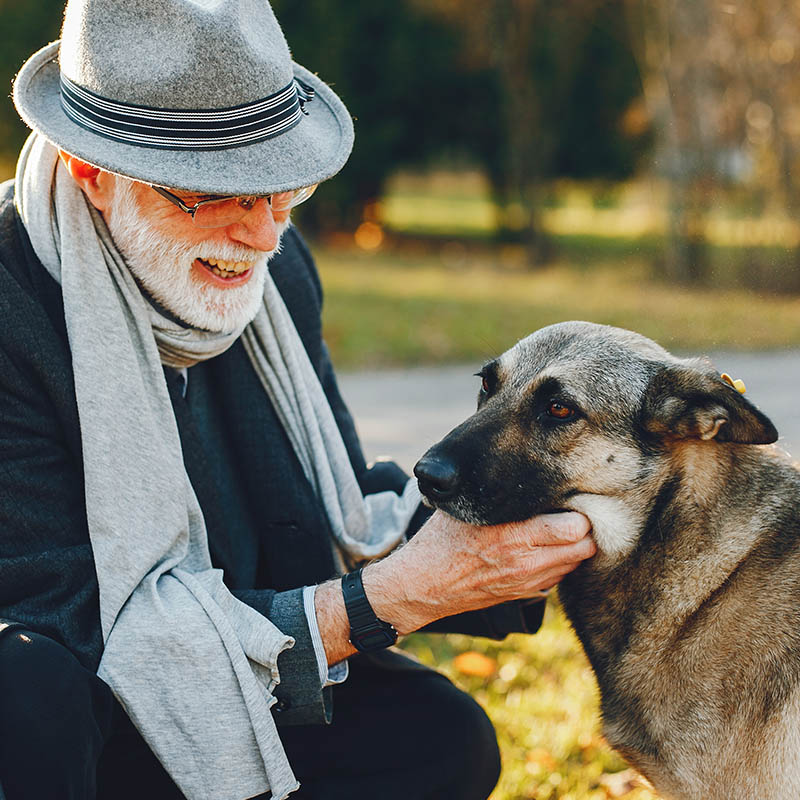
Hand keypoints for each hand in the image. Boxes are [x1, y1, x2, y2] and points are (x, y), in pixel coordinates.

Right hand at [363, 509, 594, 634]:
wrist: (422, 585)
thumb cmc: (440, 540)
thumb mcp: (465, 509)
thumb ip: (495, 493)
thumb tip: (516, 466)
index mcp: (513, 535)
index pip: (575, 527)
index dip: (579, 510)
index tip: (570, 497)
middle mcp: (526, 561)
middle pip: (584, 547)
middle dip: (584, 529)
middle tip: (572, 513)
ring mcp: (527, 582)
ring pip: (576, 563)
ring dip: (574, 547)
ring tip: (560, 530)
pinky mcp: (524, 594)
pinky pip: (558, 578)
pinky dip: (559, 563)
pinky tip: (543, 549)